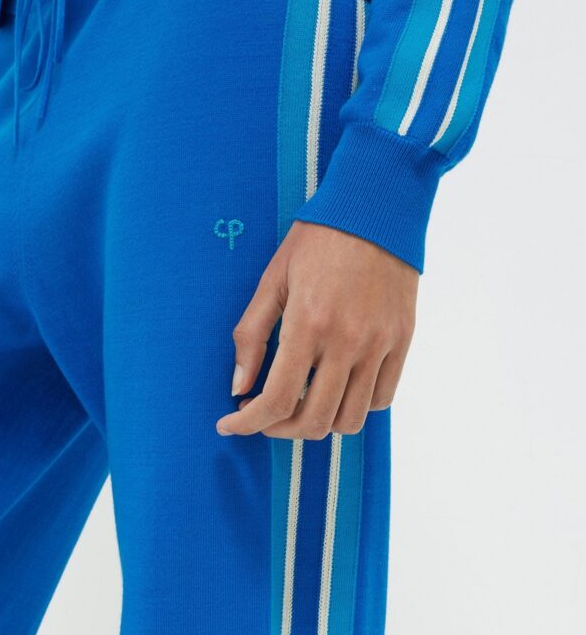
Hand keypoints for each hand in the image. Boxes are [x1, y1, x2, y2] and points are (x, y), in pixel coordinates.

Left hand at [216, 221, 418, 438]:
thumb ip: (252, 335)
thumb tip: (238, 387)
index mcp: (308, 324)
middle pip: (314, 421)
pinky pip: (381, 398)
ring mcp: (379, 344)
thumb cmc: (319, 238)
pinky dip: (355, 405)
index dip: (248, 424)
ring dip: (319, 422)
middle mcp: (347, 342)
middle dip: (280, 429)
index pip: (276, 400)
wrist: (378, 206)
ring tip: (302, 402)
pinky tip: (336, 387)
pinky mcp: (402, 341)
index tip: (230, 424)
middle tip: (264, 415)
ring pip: (350, 419)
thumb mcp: (273, 279)